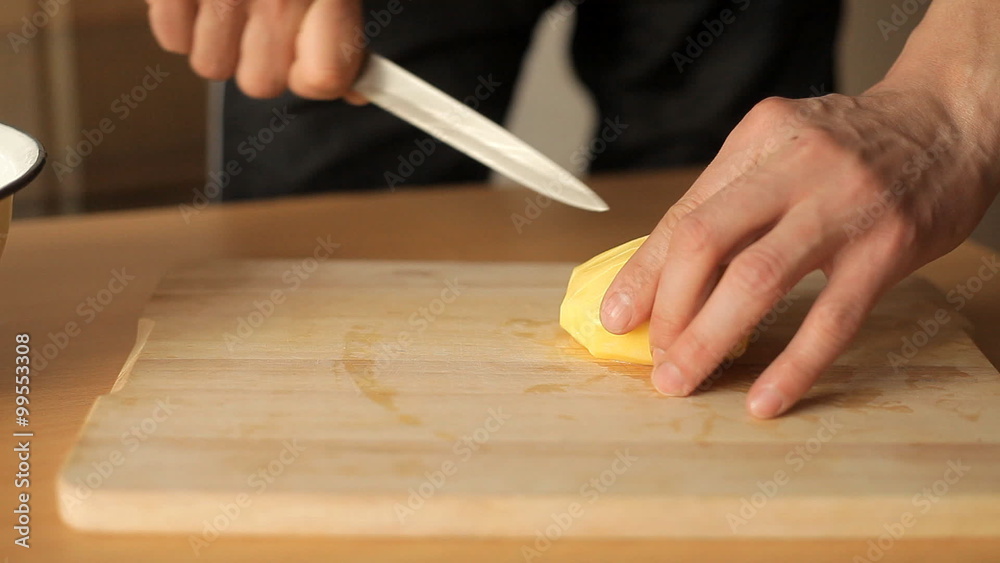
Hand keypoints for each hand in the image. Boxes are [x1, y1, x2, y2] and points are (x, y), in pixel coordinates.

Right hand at [145, 0, 365, 99]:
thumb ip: (341, 37)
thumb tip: (356, 94)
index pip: (326, 78)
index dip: (316, 77)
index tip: (311, 63)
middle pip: (262, 84)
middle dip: (262, 58)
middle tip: (264, 17)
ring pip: (212, 67)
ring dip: (219, 40)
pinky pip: (171, 38)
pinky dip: (181, 19)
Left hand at [599, 82, 998, 417]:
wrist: (950, 119)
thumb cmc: (855, 144)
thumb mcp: (783, 147)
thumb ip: (731, 200)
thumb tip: (670, 274)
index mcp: (758, 138)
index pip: (684, 214)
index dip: (643, 273)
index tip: (618, 315)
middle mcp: (793, 164)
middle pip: (705, 243)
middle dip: (667, 308)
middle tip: (654, 355)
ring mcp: (842, 204)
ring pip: (757, 280)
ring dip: (709, 338)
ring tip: (682, 378)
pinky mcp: (887, 246)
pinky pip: (831, 318)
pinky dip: (793, 364)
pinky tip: (765, 399)